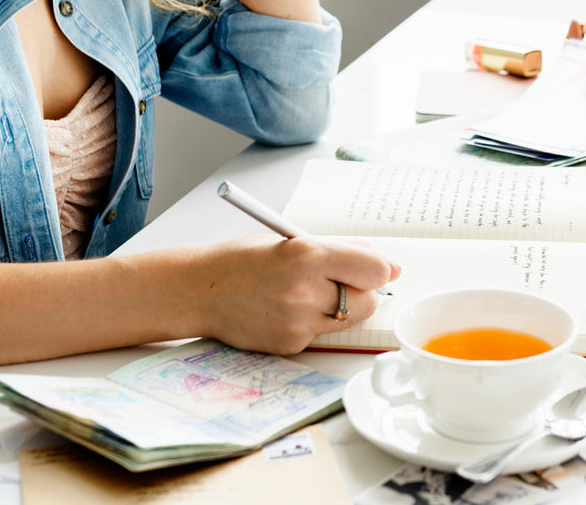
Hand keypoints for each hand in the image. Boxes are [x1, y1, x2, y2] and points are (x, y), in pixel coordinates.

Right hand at [190, 235, 400, 354]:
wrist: (198, 291)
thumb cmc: (243, 261)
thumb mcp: (292, 241)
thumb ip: (340, 251)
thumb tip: (388, 266)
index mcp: (307, 254)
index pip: (375, 270)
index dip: (379, 269)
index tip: (375, 268)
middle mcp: (304, 290)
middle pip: (369, 300)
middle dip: (362, 290)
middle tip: (337, 280)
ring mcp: (297, 322)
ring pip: (350, 320)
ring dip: (342, 308)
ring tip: (308, 293)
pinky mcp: (291, 344)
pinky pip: (323, 335)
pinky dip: (316, 322)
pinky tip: (287, 310)